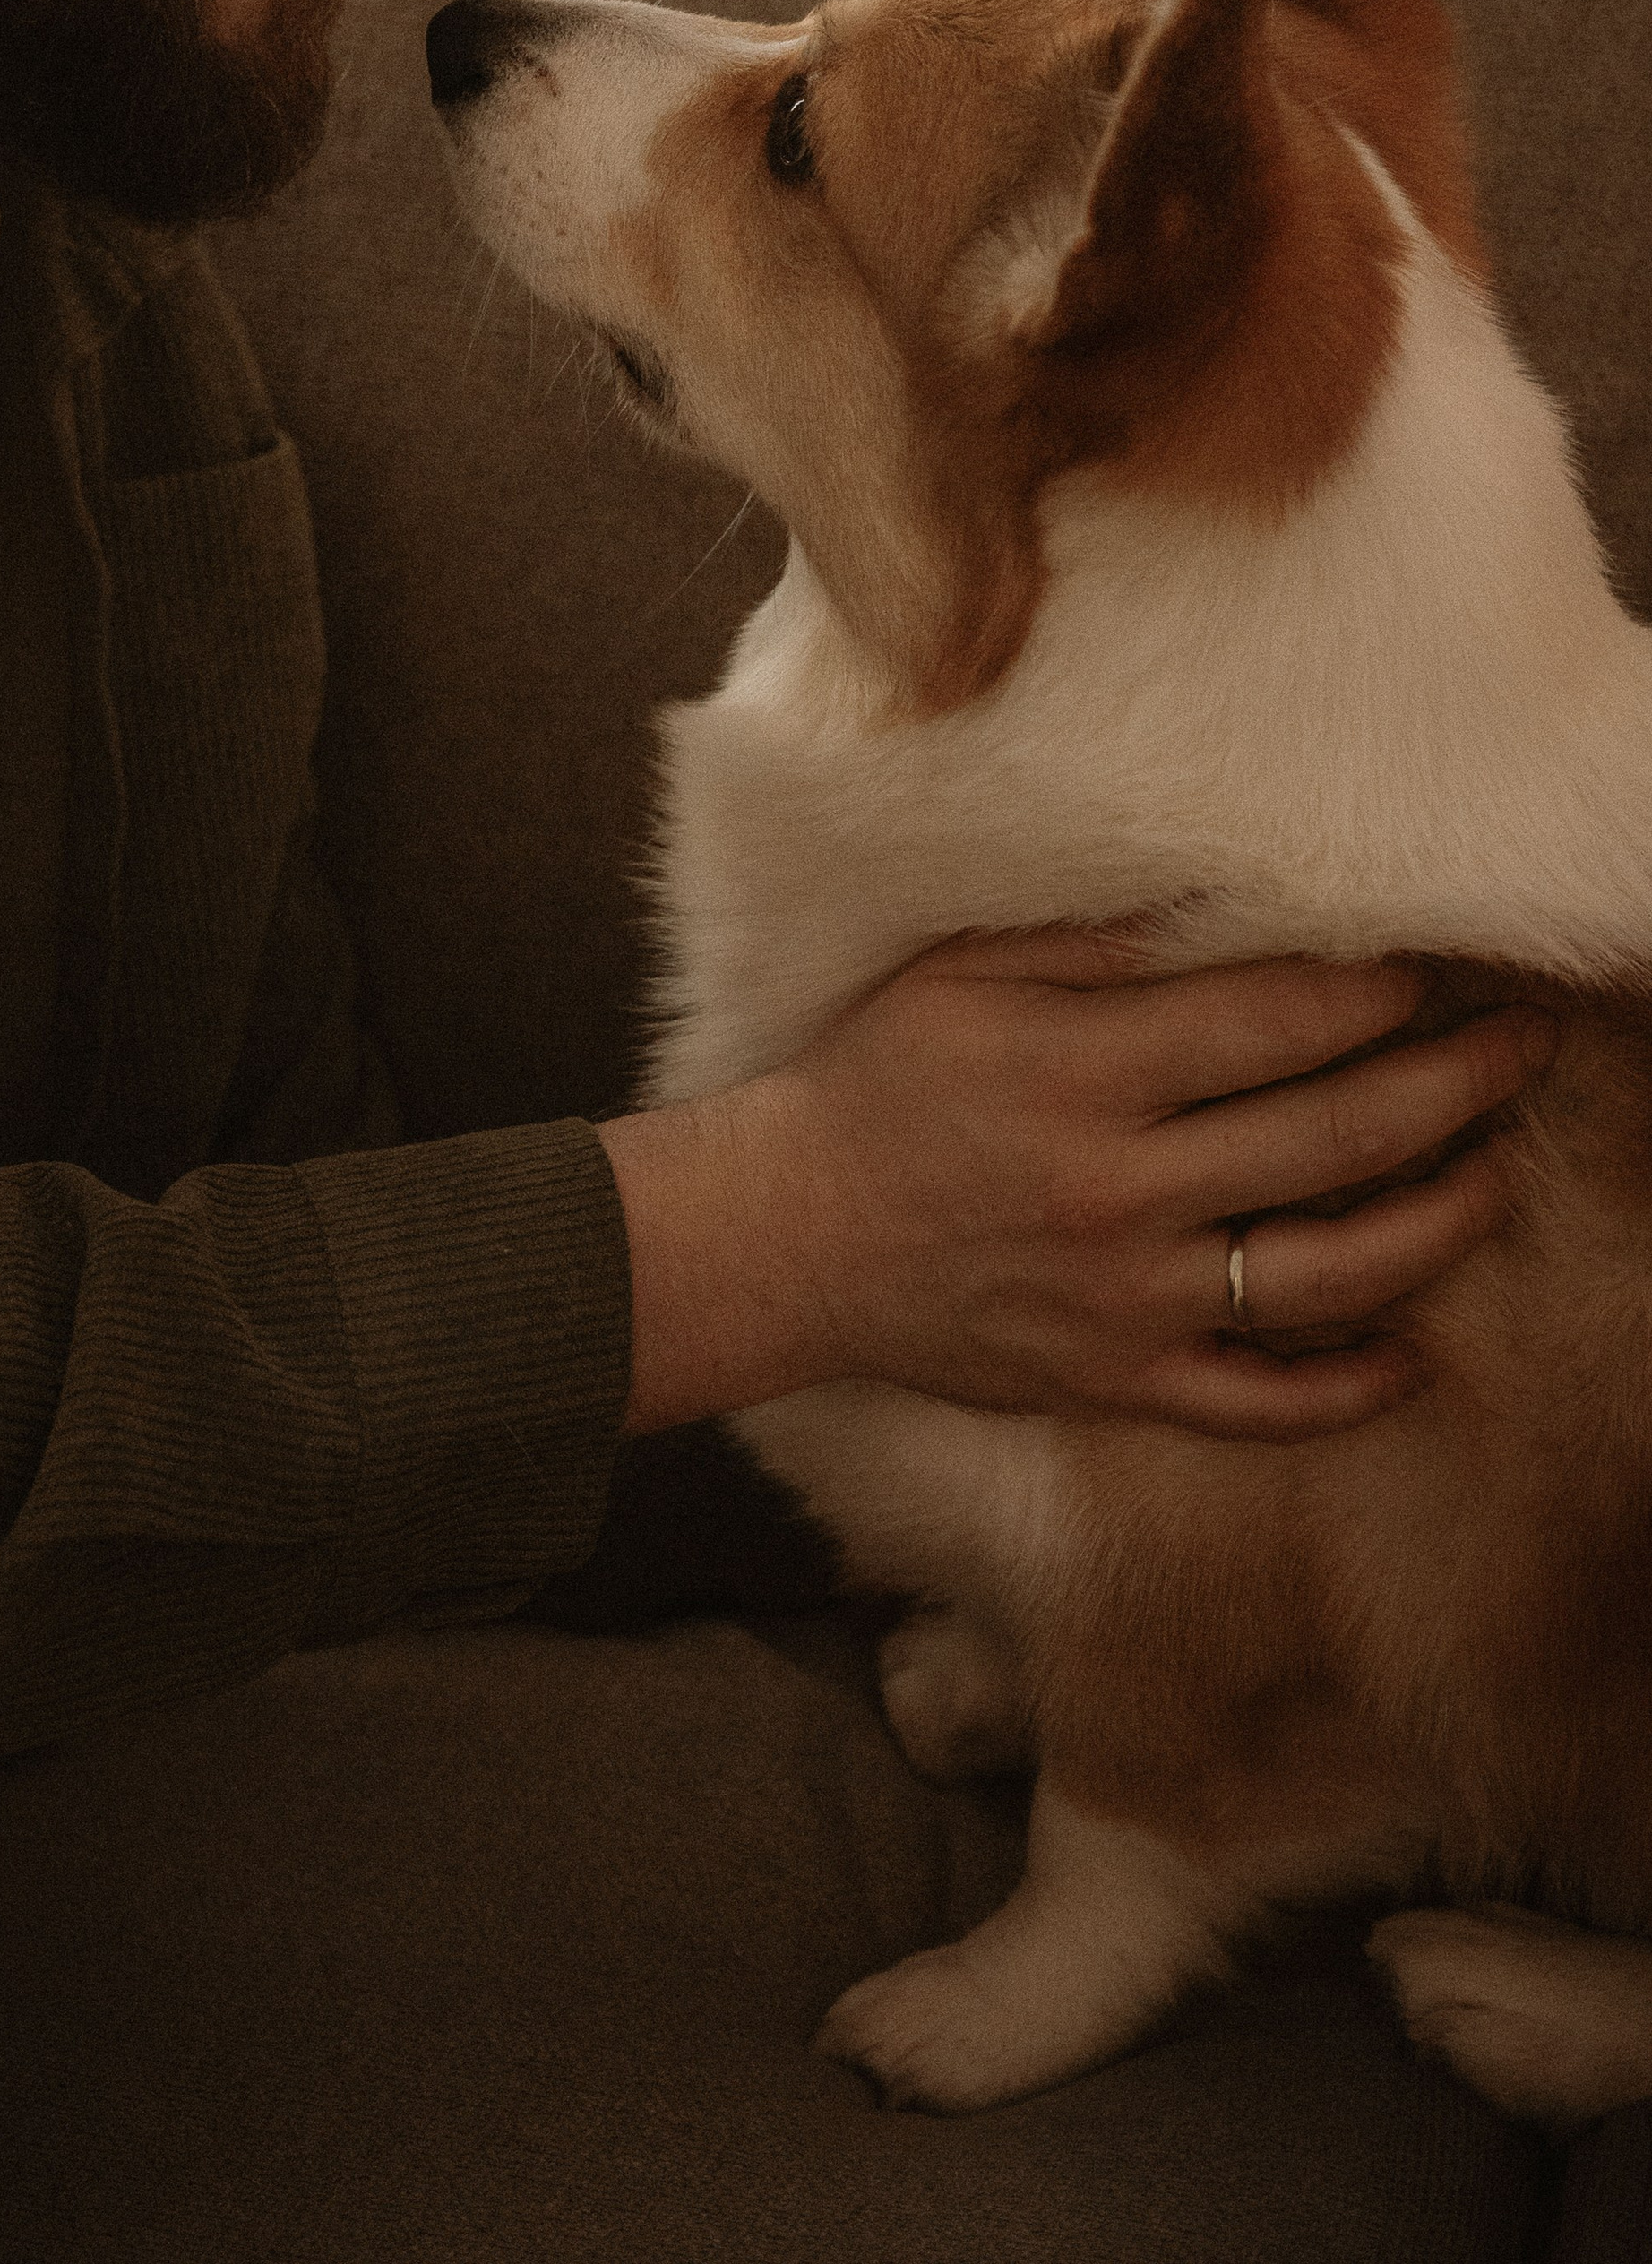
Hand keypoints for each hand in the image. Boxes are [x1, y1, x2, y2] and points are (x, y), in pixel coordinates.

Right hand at [601, 928, 1555, 1439]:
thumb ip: (1095, 945)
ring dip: (1437, 1223)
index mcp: (1086, 1068)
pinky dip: (1347, 1387)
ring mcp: (1128, 1297)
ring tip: (1494, 1178)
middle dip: (1454, 1083)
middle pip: (1335, 1134)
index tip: (1437, 963)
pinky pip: (1259, 1401)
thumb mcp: (962, 974)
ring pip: (1329, 1273)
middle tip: (1523, 1047)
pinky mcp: (1117, 1380)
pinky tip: (1412, 1353)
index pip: (1278, 1021)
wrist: (787, 1237)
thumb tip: (1225, 909)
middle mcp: (1122, 1187)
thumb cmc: (874, 1083)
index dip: (1377, 988)